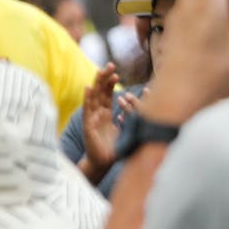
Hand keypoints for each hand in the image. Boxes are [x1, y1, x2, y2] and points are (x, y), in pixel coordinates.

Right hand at [80, 63, 121, 177]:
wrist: (103, 164)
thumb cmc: (114, 149)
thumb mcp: (126, 131)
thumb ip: (131, 120)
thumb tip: (141, 110)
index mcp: (106, 115)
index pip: (107, 95)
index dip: (110, 83)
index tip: (116, 72)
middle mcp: (98, 115)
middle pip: (100, 92)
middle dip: (104, 78)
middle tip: (110, 65)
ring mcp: (92, 120)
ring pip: (94, 98)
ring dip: (97, 84)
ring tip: (100, 71)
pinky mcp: (88, 127)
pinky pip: (87, 110)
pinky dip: (87, 99)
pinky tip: (88, 88)